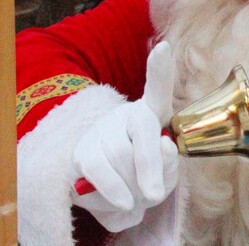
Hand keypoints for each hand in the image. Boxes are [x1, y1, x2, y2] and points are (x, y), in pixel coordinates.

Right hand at [71, 42, 178, 231]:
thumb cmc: (146, 178)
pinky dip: (115, 193)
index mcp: (153, 114)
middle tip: (155, 193)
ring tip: (137, 197)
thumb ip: (168, 161)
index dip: (160, 71)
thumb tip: (161, 146)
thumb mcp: (166, 172)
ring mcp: (100, 132)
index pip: (158, 90)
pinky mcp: (80, 154)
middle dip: (153, 175)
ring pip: (121, 158)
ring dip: (135, 189)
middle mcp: (125, 115)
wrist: (113, 196)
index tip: (162, 48)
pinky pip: (99, 173)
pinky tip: (124, 201)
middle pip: (143, 139)